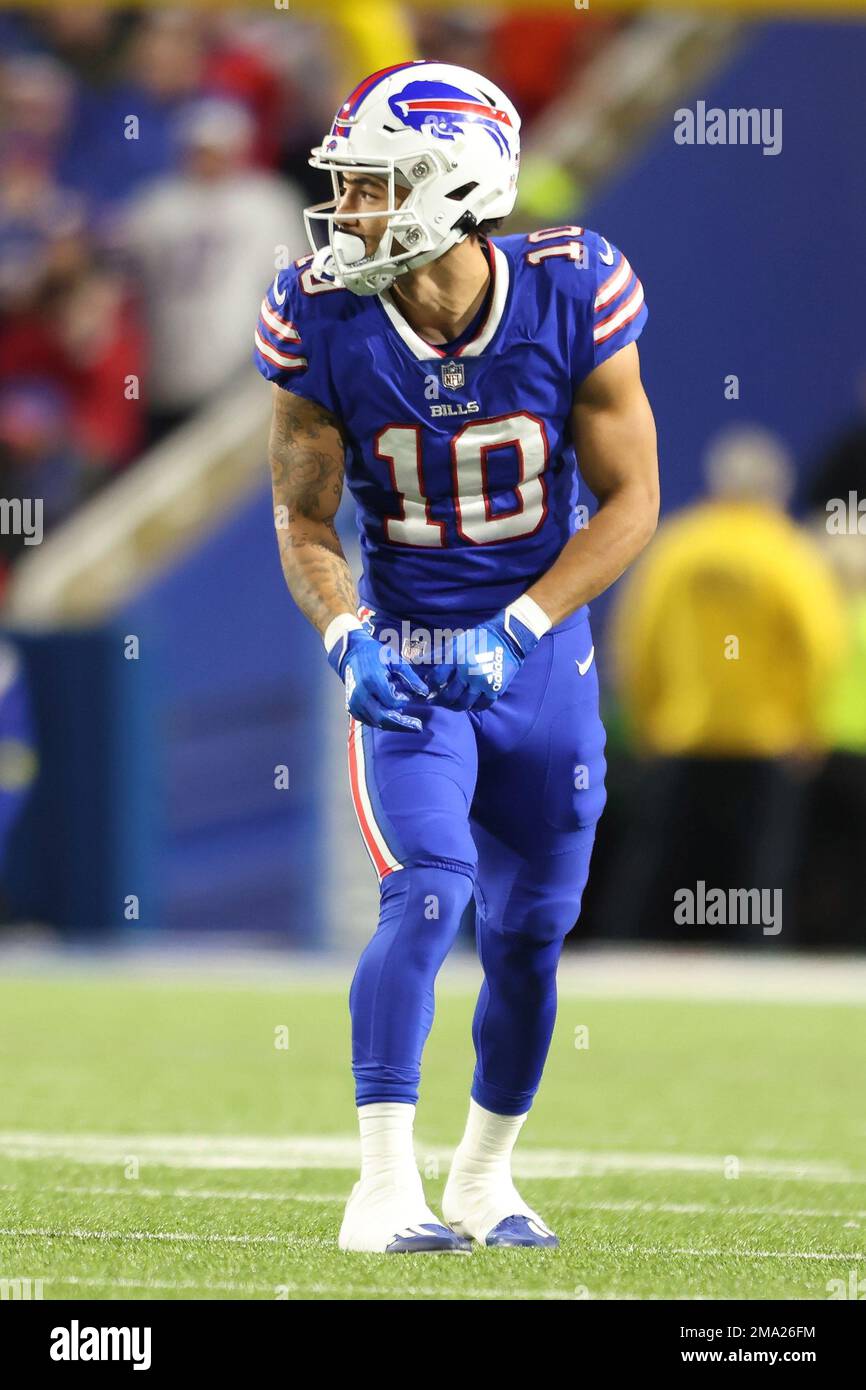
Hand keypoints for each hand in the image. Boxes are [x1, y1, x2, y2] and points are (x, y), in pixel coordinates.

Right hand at [328, 627, 427, 731]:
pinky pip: (369, 721)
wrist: (352, 654)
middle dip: (402, 725)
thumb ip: (411, 678)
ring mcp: (354, 703)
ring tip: (408, 722)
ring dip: (394, 725)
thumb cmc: (376, 656)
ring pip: (376, 723)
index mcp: (372, 681)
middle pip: (383, 718)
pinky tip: (393, 718)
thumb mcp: (396, 661)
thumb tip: (425, 693)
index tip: (408, 696)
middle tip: (418, 727)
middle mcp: (361, 694)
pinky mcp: (352, 709)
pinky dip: (383, 722)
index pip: (391, 701)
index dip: (403, 701)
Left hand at [424, 605, 541, 710]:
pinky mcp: (495, 689)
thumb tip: (416, 661)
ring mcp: (482, 682)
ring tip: (451, 703)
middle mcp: (468, 672)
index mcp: (457, 658)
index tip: (428, 689)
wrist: (508, 637)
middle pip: (448, 695)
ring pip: (463, 704)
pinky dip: (473, 707)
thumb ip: (437, 654)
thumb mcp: (456, 641)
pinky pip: (481, 706)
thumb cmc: (479, 638)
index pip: (436, 679)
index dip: (429, 686)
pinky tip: (469, 703)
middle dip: (439, 700)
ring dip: (454, 706)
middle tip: (435, 701)